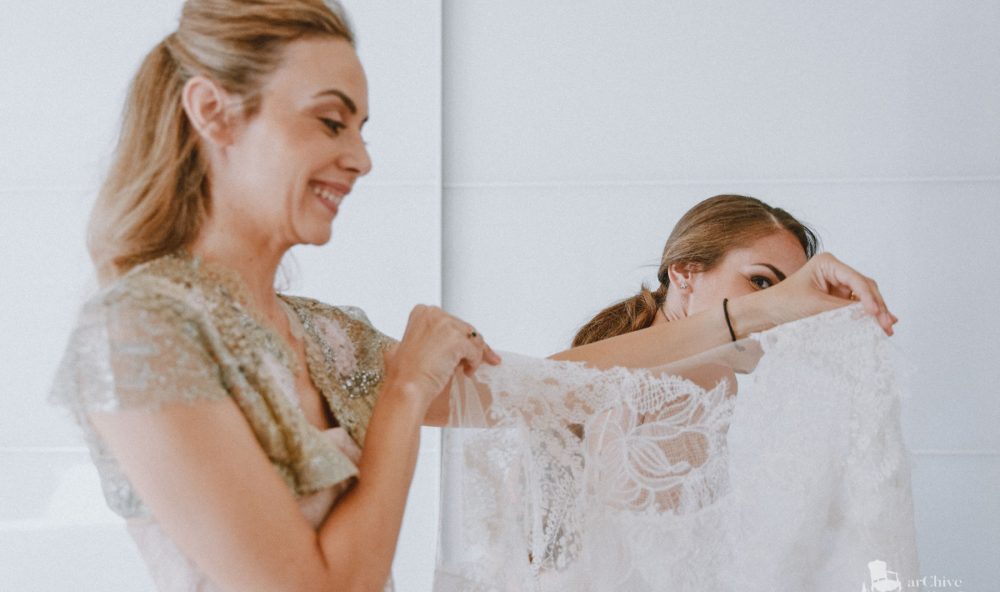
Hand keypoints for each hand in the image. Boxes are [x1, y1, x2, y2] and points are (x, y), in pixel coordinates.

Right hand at [383, 305, 501, 406]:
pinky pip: (476, 351)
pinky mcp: (457, 340)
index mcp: (422, 313)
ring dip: (475, 355)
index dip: (458, 336)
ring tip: (469, 368)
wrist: (408, 386)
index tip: (461, 346)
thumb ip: (421, 339)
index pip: (451, 321)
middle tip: (477, 358)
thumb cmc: (406, 373)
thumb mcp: (408, 346)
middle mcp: (434, 314)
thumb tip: (433, 345)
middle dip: (472, 345)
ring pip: (473, 339)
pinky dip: (475, 363)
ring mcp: (446, 325)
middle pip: (464, 328)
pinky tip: (467, 372)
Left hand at [757, 252, 897, 334]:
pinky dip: (865, 317)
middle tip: (888, 325)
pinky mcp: (836, 299)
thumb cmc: (783, 303)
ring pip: (864, 298)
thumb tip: (870, 316)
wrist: (765, 313)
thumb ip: (842, 310)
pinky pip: (855, 307)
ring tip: (887, 329)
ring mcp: (837, 285)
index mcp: (828, 263)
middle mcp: (835, 271)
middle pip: (865, 287)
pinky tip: (878, 325)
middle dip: (877, 306)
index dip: (869, 297)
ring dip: (875, 313)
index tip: (876, 313)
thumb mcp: (814, 306)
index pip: (856, 279)